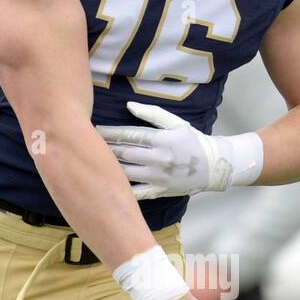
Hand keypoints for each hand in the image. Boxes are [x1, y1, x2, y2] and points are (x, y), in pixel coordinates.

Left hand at [97, 101, 261, 199]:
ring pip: (125, 172)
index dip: (109, 132)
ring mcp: (158, 177)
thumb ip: (152, 114)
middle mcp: (158, 159)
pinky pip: (136, 193)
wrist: (213, 167)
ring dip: (107, 165)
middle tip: (85, 141)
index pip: (129, 135)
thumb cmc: (192, 141)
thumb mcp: (176, 123)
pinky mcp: (159, 191)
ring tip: (92, 159)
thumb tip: (128, 105)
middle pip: (123, 153)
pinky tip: (105, 183)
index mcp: (161, 140)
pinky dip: (120, 189)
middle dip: (103, 147)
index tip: (94, 128)